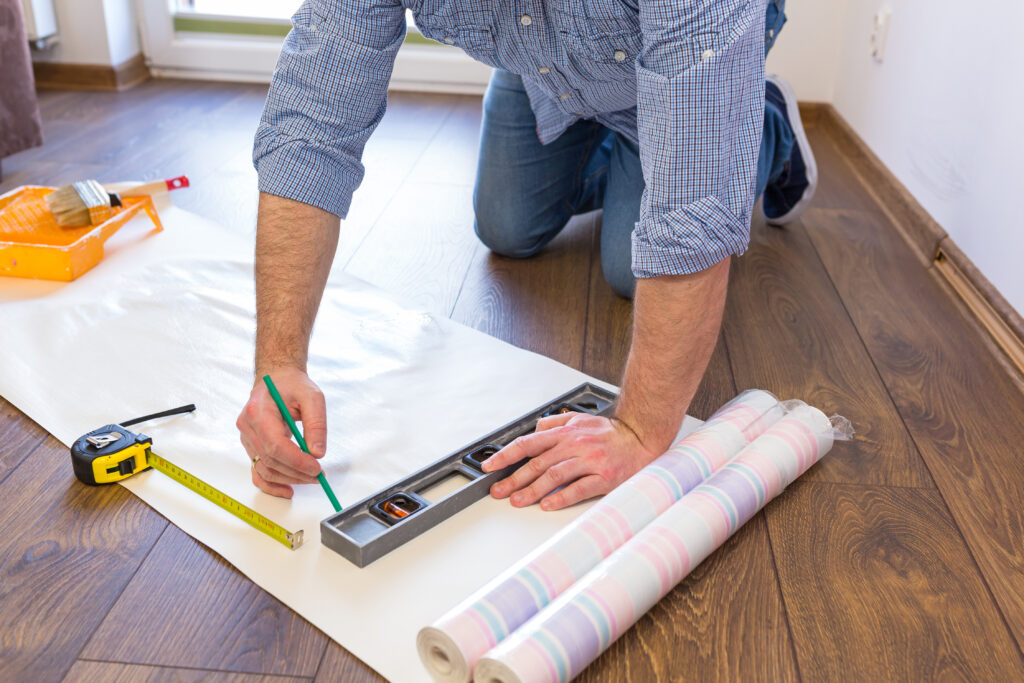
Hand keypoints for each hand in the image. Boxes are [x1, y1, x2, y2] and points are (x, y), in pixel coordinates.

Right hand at [236, 366, 326, 497]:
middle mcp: (248, 427)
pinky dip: (272, 484)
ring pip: (265, 469)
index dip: (296, 461)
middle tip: (319, 475)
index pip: (275, 445)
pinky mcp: (252, 447)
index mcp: (258, 411)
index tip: (316, 468)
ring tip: (311, 477)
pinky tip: (289, 489)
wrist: (276, 380)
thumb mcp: (312, 397)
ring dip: (289, 479)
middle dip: (297, 472)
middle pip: (271, 460)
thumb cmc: (292, 385)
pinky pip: (258, 471)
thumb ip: (317, 424)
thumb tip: (318, 453)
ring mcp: (247, 439)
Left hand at [482, 412, 657, 510]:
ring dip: (532, 489)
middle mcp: (575, 445)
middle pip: (537, 462)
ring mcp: (590, 461)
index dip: (507, 455)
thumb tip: (534, 430)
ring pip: (554, 475)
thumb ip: (556, 424)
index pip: (528, 443)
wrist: (642, 438)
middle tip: (498, 491)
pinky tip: (548, 504)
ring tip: (518, 500)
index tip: (491, 466)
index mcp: (566, 432)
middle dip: (514, 478)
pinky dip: (561, 496)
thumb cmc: (611, 434)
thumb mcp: (580, 420)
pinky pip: (580, 488)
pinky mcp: (604, 477)